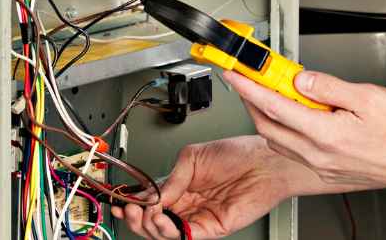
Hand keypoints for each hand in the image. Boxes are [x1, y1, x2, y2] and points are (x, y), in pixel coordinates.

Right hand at [111, 135, 310, 238]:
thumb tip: (153, 195)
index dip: (134, 203)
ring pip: (165, 232)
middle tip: (130, 210)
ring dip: (149, 225)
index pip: (152, 200)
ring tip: (147, 213)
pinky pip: (184, 237)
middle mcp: (188, 202)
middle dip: (137, 217)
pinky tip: (163, 219)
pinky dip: (169, 232)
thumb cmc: (238, 152)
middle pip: (154, 220)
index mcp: (182, 184)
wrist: (264, 162)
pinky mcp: (210, 228)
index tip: (121, 202)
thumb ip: (171, 177)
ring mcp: (198, 216)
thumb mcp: (194, 156)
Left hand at [223, 69, 385, 192]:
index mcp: (325, 135)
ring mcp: (322, 165)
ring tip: (269, 91)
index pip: (274, 106)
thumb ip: (329, 86)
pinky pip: (293, 149)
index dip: (250, 86)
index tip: (235, 72)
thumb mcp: (368, 96)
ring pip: (278, 140)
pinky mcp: (328, 170)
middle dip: (251, 101)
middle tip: (247, 78)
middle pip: (268, 126)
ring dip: (266, 116)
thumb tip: (300, 79)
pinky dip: (283, 129)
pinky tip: (293, 114)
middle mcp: (319, 155)